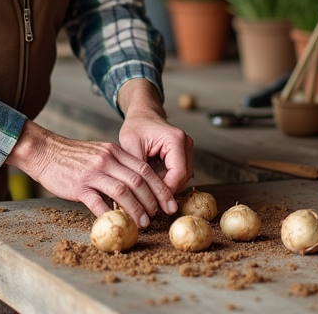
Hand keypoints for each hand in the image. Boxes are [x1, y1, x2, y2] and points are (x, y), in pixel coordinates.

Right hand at [5, 120, 175, 228]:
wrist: (45, 151)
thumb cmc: (73, 156)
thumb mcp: (100, 152)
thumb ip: (117, 165)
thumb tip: (137, 186)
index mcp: (114, 152)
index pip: (144, 169)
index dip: (160, 187)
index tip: (169, 202)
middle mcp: (107, 160)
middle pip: (138, 181)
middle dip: (153, 200)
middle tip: (159, 215)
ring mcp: (93, 173)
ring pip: (123, 192)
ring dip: (136, 209)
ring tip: (143, 223)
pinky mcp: (79, 186)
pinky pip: (97, 202)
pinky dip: (109, 214)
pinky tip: (116, 223)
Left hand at [116, 79, 194, 195]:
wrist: (143, 114)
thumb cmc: (136, 126)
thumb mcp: (130, 144)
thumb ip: (137, 168)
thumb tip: (137, 193)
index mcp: (175, 140)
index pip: (177, 174)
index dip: (165, 190)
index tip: (151, 201)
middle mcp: (186, 144)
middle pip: (182, 178)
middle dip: (166, 191)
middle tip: (149, 203)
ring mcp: (187, 149)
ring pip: (181, 178)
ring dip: (166, 186)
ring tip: (148, 193)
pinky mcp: (184, 155)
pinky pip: (178, 174)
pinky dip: (166, 180)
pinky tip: (152, 184)